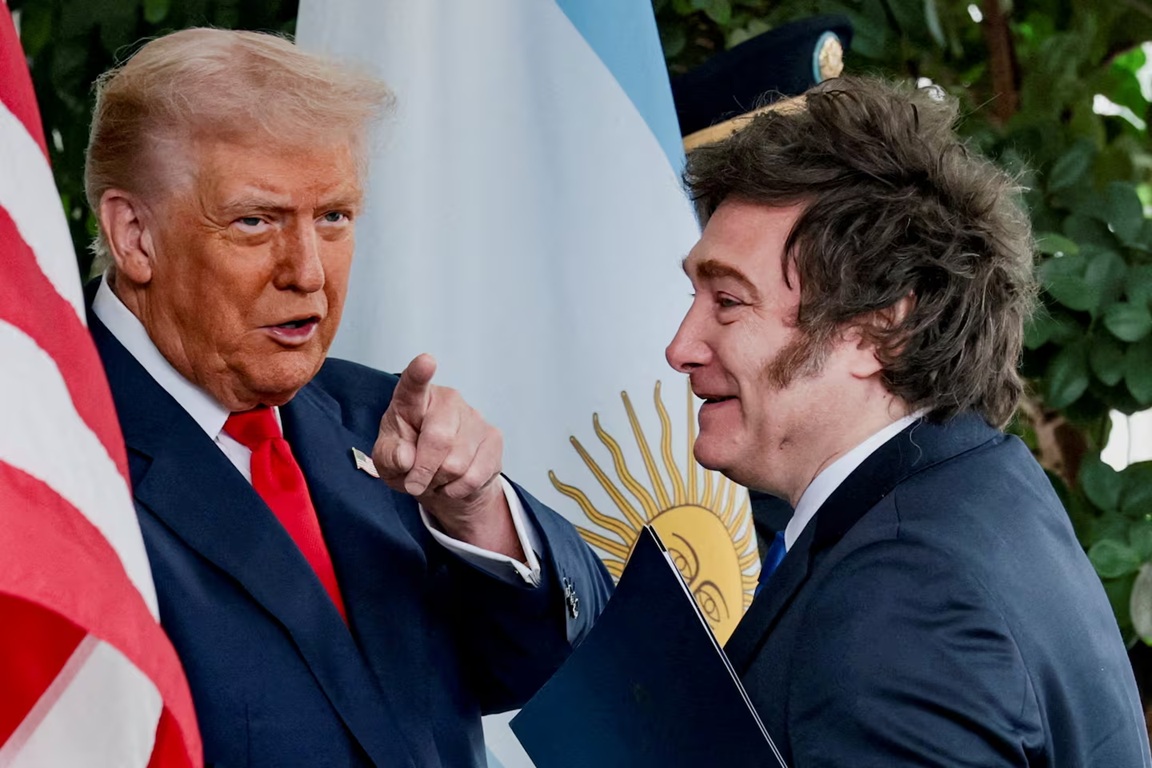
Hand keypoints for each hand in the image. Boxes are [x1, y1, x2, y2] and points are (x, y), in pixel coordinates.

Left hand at [373, 354, 521, 556]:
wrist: (441, 480)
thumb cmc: (408, 460)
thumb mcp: (387, 460)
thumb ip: (389, 456)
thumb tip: (405, 457)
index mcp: (414, 400)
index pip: (414, 385)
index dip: (420, 373)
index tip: (426, 361)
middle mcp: (448, 400)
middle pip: (439, 439)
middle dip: (423, 471)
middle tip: (414, 483)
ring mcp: (474, 417)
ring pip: (456, 464)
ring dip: (440, 481)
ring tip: (435, 477)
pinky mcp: (493, 438)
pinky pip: (473, 476)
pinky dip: (456, 489)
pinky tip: (452, 482)